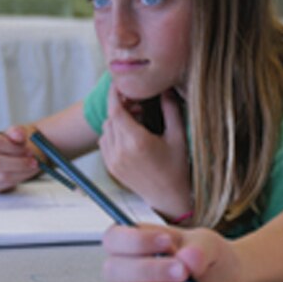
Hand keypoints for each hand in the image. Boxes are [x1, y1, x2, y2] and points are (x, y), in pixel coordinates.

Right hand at [0, 124, 39, 192]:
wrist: (9, 154)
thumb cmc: (11, 141)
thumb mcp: (14, 133)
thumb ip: (16, 132)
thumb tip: (19, 135)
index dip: (15, 147)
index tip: (28, 149)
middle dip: (18, 162)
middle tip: (34, 161)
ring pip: (0, 176)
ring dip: (21, 172)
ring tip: (33, 166)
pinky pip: (2, 185)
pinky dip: (18, 179)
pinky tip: (26, 173)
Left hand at [99, 87, 191, 218]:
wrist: (168, 196)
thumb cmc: (177, 166)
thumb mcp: (178, 136)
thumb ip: (171, 110)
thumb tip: (166, 89)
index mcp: (137, 141)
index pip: (116, 110)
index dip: (115, 95)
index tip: (119, 85)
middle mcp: (121, 151)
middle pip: (110, 118)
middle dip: (120, 108)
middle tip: (137, 106)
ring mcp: (113, 161)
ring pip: (105, 129)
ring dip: (116, 122)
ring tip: (135, 123)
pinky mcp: (111, 167)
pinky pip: (104, 143)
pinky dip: (112, 135)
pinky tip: (129, 137)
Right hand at [102, 223, 241, 281]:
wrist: (226, 281)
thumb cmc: (206, 257)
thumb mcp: (208, 243)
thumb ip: (199, 247)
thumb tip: (187, 258)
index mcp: (139, 243)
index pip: (114, 239)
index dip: (133, 241)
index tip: (166, 242)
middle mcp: (133, 271)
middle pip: (114, 270)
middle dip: (149, 271)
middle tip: (183, 271)